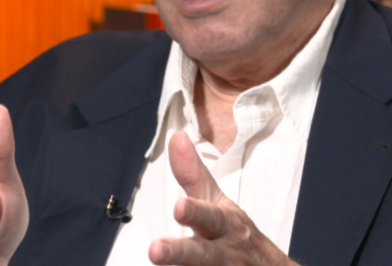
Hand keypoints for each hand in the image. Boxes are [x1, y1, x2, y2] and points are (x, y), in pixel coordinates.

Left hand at [148, 131, 297, 265]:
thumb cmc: (236, 233)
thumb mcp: (218, 202)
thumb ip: (194, 174)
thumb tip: (176, 138)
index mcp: (226, 225)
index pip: (211, 217)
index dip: (196, 213)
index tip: (179, 207)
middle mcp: (226, 252)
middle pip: (203, 255)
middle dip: (180, 253)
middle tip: (156, 251)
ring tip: (156, 258)